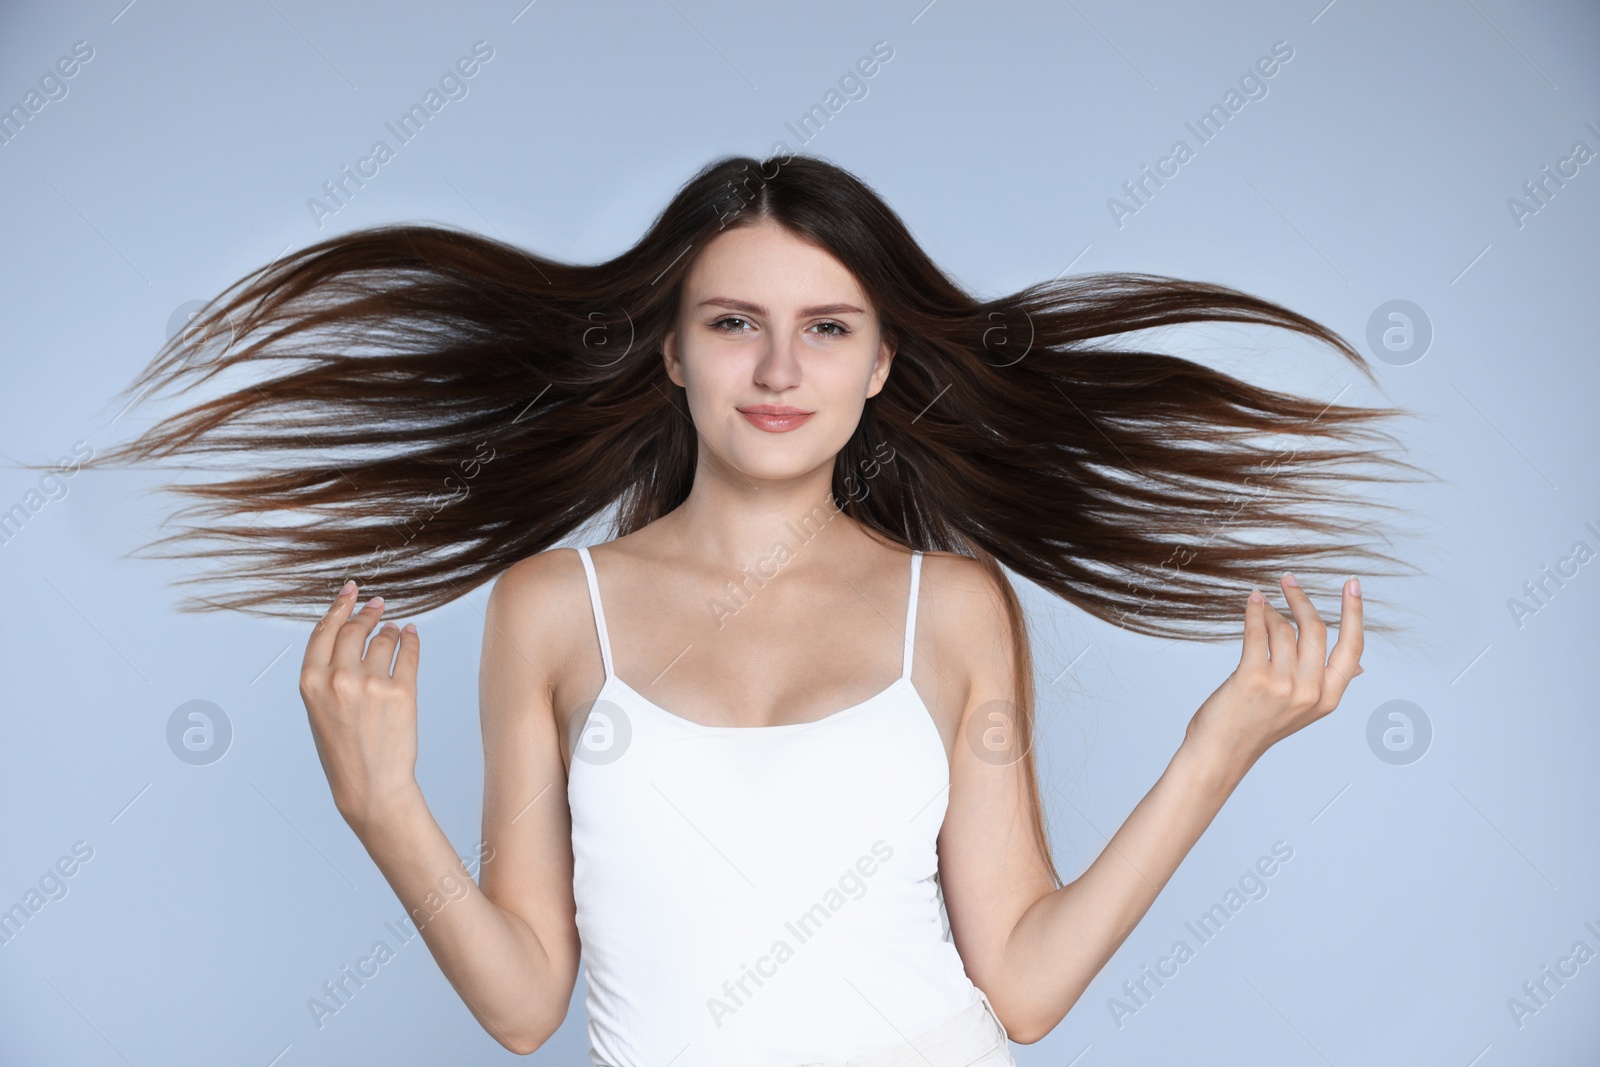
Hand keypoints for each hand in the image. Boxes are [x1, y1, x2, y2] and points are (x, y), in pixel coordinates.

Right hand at [298, 582, 422, 833]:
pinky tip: (410, 634)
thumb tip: (351, 636)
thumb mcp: (320, 711)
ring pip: (383, 639)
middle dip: (367, 612)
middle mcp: (338, 679)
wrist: (370, 787)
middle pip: (355, 629)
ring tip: (394, 629)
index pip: (324, 631)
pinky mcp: (401, 691)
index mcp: (310, 683)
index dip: (339, 606)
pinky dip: (410, 639)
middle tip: (378, 604)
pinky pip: (408, 653)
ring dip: (390, 630)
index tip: (350, 591)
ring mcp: (371, 684)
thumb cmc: (344, 751)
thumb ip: (327, 674)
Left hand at [1184, 573, 1363, 771]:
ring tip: (1259, 607)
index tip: (1352, 584)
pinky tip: (1252, 601)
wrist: (1221, 753)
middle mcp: (1310, 691)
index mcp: (1328, 698)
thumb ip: (1327, 685)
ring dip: (1270, 610)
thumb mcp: (1304, 711)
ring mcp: (1282, 685)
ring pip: (1282, 628)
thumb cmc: (1258, 727)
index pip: (1352, 647)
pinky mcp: (1253, 678)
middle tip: (1288, 581)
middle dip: (1301, 599)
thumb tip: (1360, 667)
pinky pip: (1257, 631)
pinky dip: (1254, 611)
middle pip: (1315, 629)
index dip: (1354, 613)